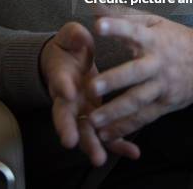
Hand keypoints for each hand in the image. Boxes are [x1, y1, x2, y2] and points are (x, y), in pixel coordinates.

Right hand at [40, 21, 139, 165]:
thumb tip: (79, 33)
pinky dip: (118, 144)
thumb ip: (73, 35)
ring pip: (84, 131)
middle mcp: (68, 98)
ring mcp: (82, 110)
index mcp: (61, 76)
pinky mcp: (96, 117)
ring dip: (91, 145)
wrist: (65, 61)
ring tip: (99, 158)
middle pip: (65, 116)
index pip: (59, 81)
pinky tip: (133, 152)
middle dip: (67, 128)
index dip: (62, 85)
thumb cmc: (68, 48)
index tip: (68, 90)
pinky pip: (107, 133)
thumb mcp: (69, 37)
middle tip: (70, 141)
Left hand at [87, 12, 192, 141]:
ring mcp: (162, 86)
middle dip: (114, 80)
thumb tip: (94, 3)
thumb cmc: (173, 38)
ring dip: (115, 111)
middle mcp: (157, 63)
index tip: (97, 25)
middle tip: (92, 86)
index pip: (133, 30)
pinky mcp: (165, 104)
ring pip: (138, 100)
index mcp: (153, 39)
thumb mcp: (153, 21)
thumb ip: (122, 14)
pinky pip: (144, 118)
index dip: (116, 27)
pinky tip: (106, 136)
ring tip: (92, 119)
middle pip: (135, 73)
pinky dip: (125, 128)